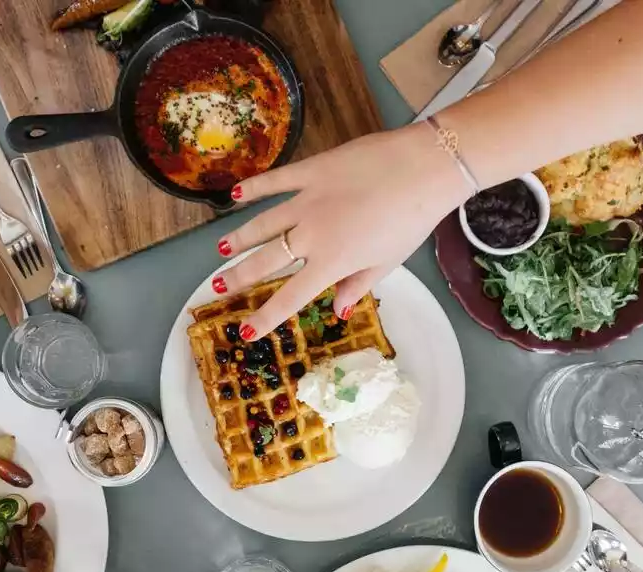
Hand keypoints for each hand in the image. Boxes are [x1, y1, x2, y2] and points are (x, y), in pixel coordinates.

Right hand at [213, 122, 470, 338]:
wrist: (423, 169)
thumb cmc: (412, 221)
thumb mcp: (388, 262)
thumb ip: (358, 285)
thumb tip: (338, 310)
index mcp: (331, 262)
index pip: (289, 297)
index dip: (265, 317)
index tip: (245, 332)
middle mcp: (311, 235)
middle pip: (266, 260)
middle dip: (239, 276)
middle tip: (218, 286)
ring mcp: (307, 200)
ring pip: (263, 223)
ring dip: (239, 237)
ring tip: (221, 249)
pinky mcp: (311, 170)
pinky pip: (276, 181)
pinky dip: (254, 188)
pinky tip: (235, 195)